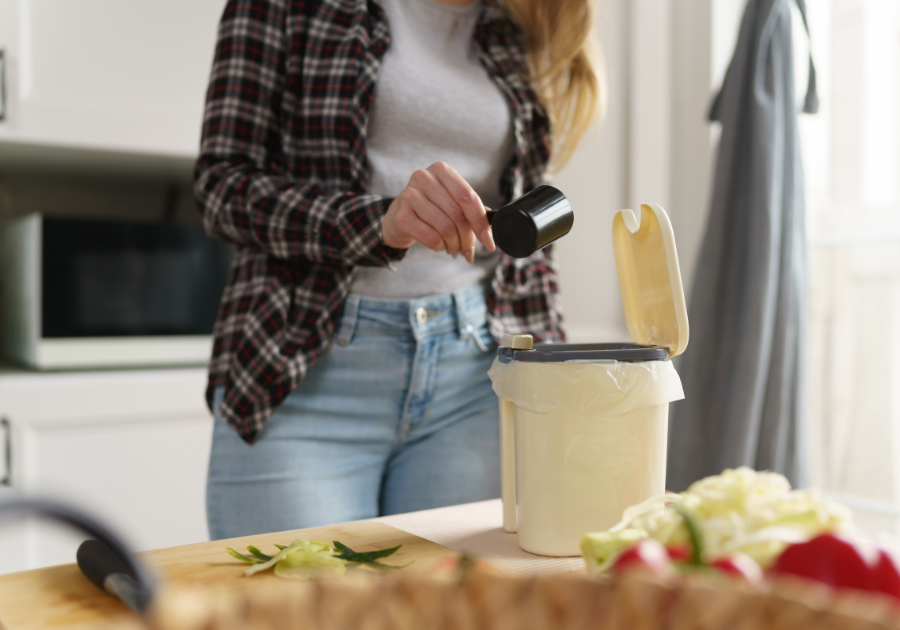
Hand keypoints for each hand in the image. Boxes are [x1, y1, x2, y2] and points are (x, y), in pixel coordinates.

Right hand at [381, 162, 495, 262]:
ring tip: (454, 249)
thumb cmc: (431, 208)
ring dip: (454, 244)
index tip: (489, 241)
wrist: (399, 216)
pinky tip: (440, 245)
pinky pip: (431, 237)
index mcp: (442, 170)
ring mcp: (409, 195)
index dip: (480, 222)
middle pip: (457, 214)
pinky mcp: (401, 216)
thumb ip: (472, 211)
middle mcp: (424, 178)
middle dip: (467, 237)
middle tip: (468, 250)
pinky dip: (440, 246)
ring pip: (445, 227)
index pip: (468, 197)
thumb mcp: (452, 202)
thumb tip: (489, 232)